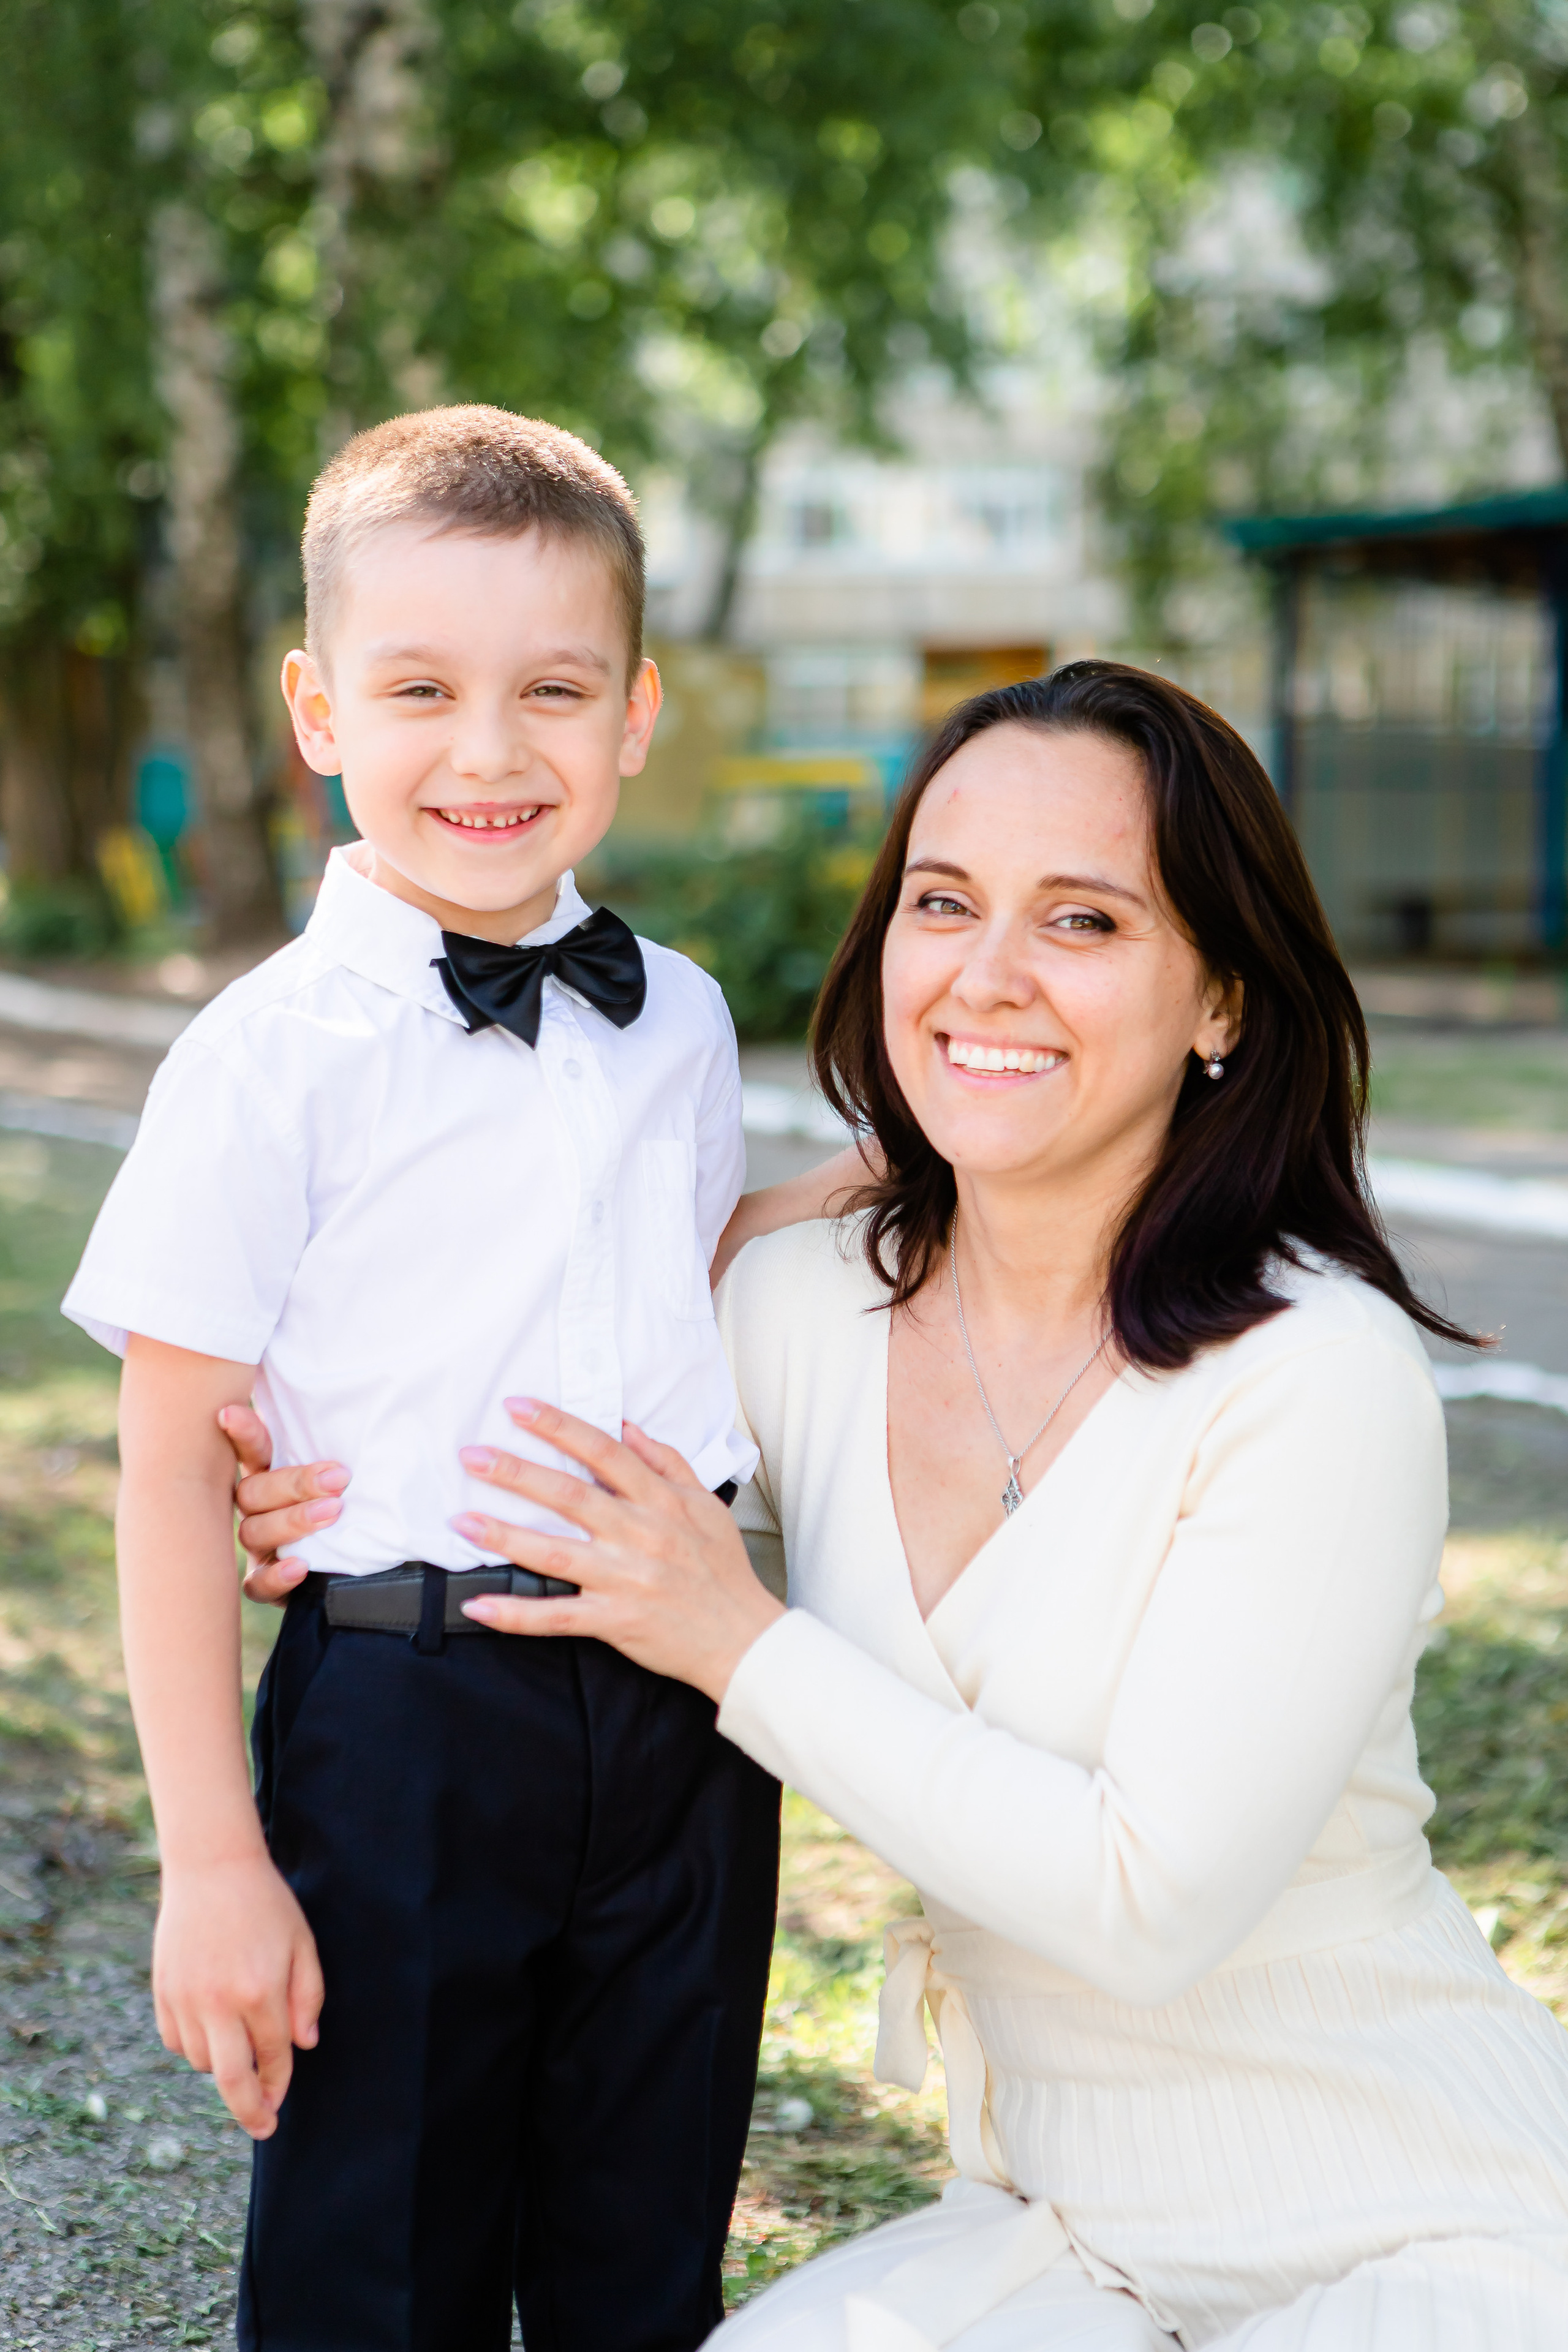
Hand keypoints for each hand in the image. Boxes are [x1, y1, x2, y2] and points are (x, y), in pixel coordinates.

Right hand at [153, 1851, 324, 2138]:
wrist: (212, 1868)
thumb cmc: (266, 1904)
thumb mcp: (302, 1944)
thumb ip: (308, 1997)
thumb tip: (304, 2046)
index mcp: (260, 1992)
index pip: (275, 2057)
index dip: (280, 2083)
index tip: (281, 2105)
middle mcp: (219, 2003)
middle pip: (232, 2081)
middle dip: (250, 2111)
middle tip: (262, 2127)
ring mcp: (186, 1999)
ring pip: (204, 2062)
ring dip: (224, 2067)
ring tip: (240, 2046)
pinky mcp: (163, 1993)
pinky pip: (178, 2041)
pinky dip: (196, 2047)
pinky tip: (213, 2027)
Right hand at [216, 1404, 348, 1607]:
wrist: (365, 1566)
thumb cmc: (354, 1509)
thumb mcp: (348, 1480)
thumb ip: (339, 1459)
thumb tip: (369, 1414)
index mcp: (272, 1476)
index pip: (253, 1450)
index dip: (244, 1433)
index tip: (230, 1414)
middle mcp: (258, 1510)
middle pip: (252, 1492)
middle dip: (294, 1483)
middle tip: (338, 1479)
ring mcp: (259, 1548)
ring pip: (254, 1531)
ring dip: (293, 1521)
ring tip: (334, 1512)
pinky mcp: (265, 1584)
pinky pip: (257, 1584)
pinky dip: (276, 1576)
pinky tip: (301, 1566)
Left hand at [451, 1401, 784, 1701]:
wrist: (743, 1636)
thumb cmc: (723, 1569)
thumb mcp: (706, 1504)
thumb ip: (667, 1462)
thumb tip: (628, 1427)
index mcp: (661, 1501)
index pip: (604, 1452)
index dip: (559, 1426)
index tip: (519, 1408)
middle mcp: (640, 1534)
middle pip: (570, 1495)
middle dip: (517, 1472)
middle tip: (473, 1457)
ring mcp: (625, 1579)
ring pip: (556, 1552)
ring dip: (504, 1536)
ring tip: (462, 1521)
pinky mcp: (615, 1620)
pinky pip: (557, 1617)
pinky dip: (516, 1614)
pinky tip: (479, 1606)